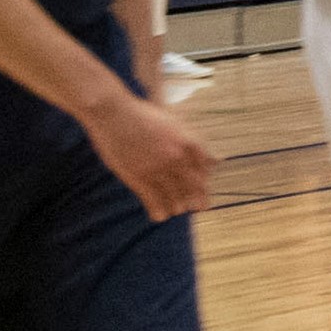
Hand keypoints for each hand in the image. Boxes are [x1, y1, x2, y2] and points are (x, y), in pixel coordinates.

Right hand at [90, 89, 214, 217]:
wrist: (114, 113)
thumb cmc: (143, 115)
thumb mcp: (175, 123)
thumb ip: (193, 142)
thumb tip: (216, 159)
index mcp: (187, 141)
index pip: (206, 167)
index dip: (206, 180)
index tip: (205, 188)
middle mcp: (175, 156)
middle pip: (194, 184)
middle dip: (198, 199)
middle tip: (200, 208)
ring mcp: (156, 167)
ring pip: (174, 195)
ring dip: (178, 206)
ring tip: (178, 210)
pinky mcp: (137, 176)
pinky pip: (152, 200)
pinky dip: (158, 210)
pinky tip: (159, 216)